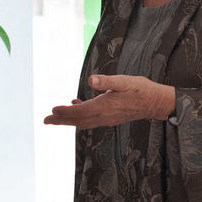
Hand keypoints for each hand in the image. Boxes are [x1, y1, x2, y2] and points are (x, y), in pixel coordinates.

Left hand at [43, 74, 174, 128]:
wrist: (155, 103)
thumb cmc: (141, 89)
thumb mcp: (124, 81)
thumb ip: (106, 81)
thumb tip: (91, 79)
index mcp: (104, 106)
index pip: (80, 111)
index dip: (65, 111)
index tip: (53, 109)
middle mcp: (103, 116)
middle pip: (78, 120)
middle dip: (61, 120)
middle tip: (46, 120)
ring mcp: (107, 119)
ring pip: (83, 122)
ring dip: (68, 121)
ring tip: (55, 118)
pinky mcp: (110, 118)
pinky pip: (91, 121)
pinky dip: (80, 117)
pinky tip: (77, 106)